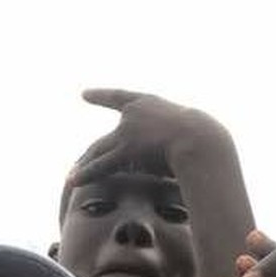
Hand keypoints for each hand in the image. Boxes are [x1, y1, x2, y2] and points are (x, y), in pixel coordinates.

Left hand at [67, 89, 230, 185]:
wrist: (202, 138)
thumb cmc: (204, 140)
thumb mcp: (189, 136)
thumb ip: (178, 144)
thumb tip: (184, 159)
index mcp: (150, 104)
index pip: (120, 98)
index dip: (102, 96)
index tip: (84, 94)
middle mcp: (134, 114)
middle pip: (105, 137)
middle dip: (92, 154)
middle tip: (79, 162)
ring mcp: (128, 131)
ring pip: (100, 151)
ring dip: (85, 166)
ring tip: (71, 178)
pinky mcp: (126, 149)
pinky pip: (102, 164)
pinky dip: (86, 173)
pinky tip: (72, 182)